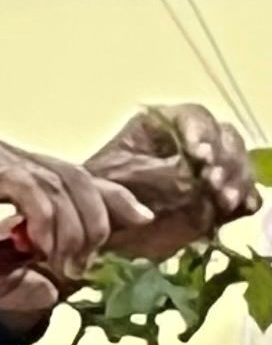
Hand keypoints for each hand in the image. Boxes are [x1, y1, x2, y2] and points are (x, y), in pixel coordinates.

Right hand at [0, 137, 137, 289]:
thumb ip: (17, 279)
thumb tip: (54, 294)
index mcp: (6, 170)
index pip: (74, 178)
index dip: (111, 199)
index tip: (139, 222)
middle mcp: (3, 155)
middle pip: (78, 177)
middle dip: (97, 220)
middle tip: (88, 261)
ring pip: (60, 183)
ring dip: (72, 227)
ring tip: (67, 262)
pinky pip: (30, 188)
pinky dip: (46, 219)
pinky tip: (43, 247)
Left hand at [83, 102, 261, 262]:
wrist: (97, 227)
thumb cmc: (100, 193)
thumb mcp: (122, 179)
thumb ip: (160, 175)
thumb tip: (195, 178)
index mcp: (163, 125)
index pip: (194, 117)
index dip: (202, 133)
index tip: (200, 156)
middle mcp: (192, 141)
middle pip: (225, 138)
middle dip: (224, 160)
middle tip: (214, 182)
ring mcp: (209, 168)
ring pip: (237, 163)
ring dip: (236, 180)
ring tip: (225, 200)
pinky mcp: (217, 195)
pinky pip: (243, 192)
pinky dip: (246, 199)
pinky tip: (240, 207)